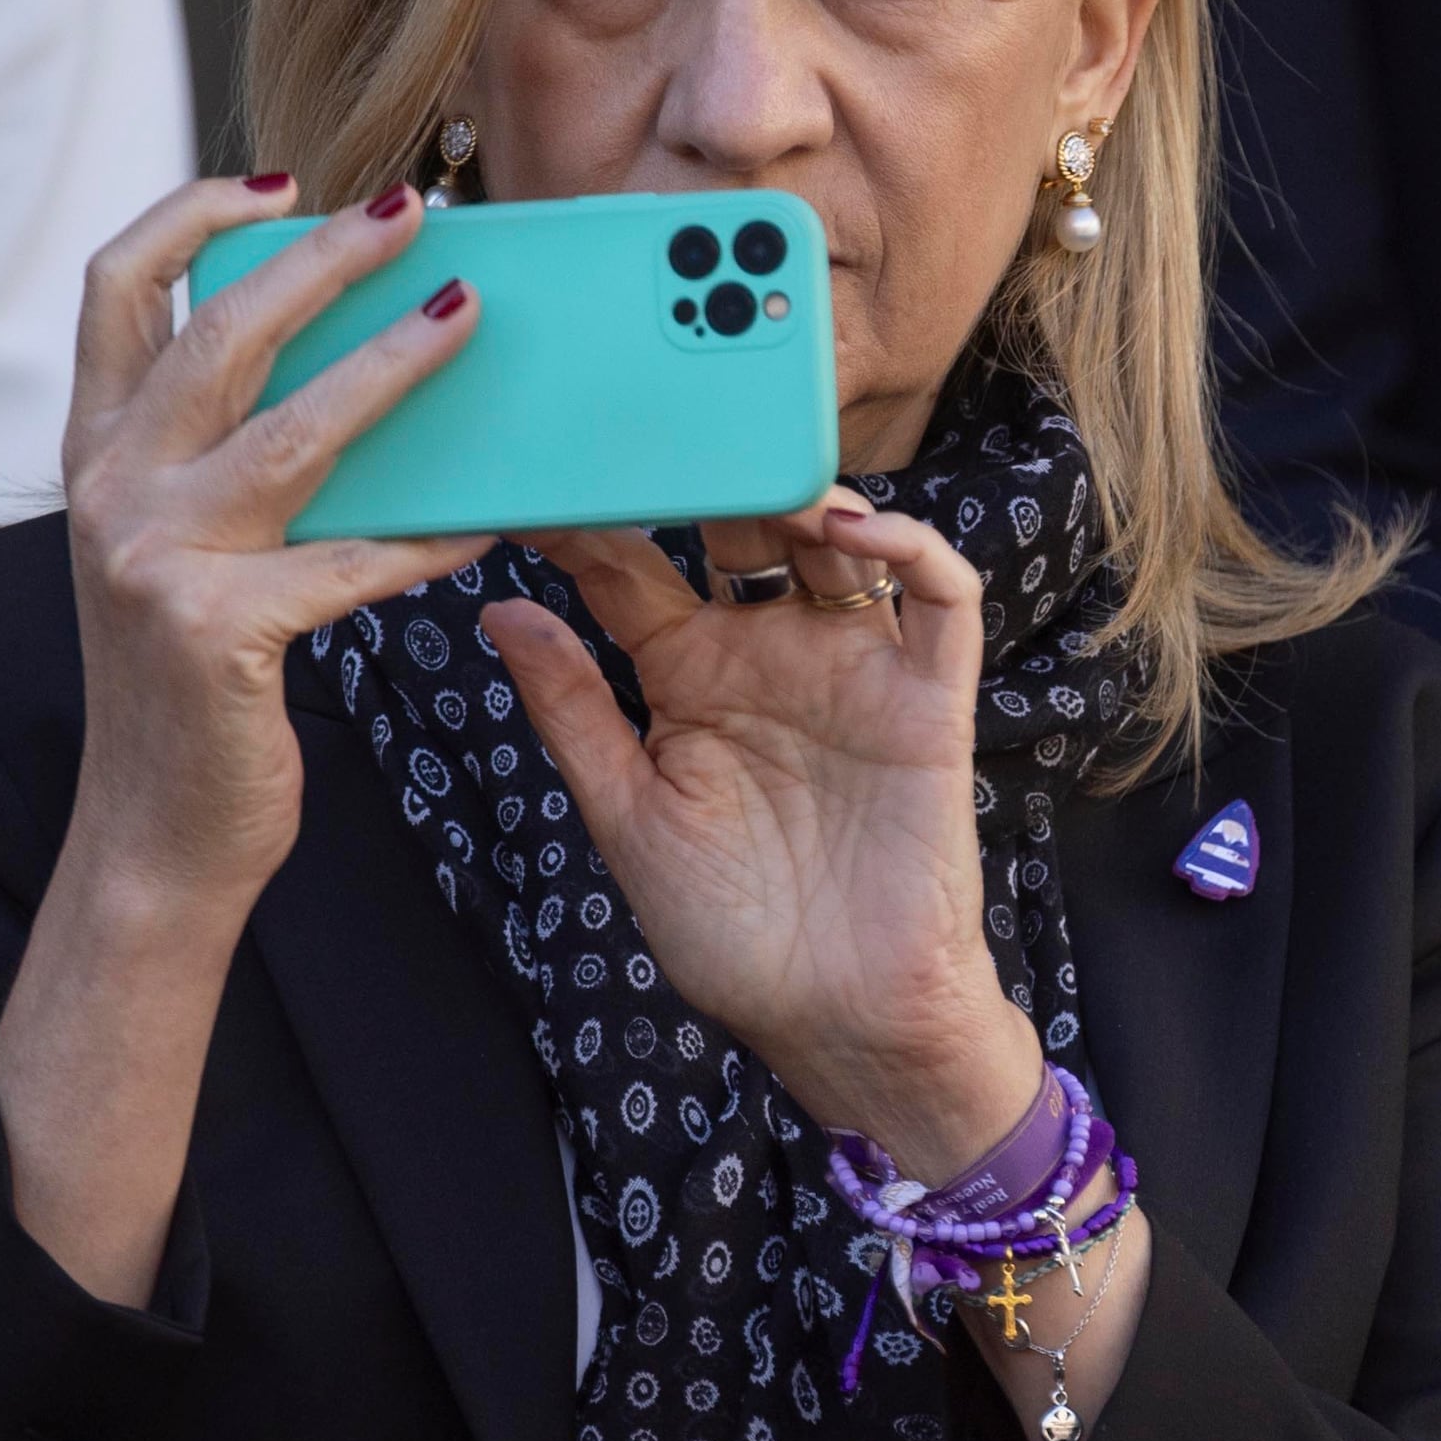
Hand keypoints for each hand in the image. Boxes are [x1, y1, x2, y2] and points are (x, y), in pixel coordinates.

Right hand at [0, 174, 493, 1303]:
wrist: (159, 837)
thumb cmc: (196, 683)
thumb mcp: (193, 550)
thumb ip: (236, 457)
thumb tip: (364, 358)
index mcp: (97, 454)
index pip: (117, 288)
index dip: (191, 215)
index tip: (278, 177)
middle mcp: (107, 491)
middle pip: (213, 332)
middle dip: (317, 259)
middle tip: (412, 210)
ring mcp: (152, 561)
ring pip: (287, 430)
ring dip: (388, 365)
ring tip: (467, 319)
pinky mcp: (216, 633)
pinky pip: (348, 561)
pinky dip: (427, 535)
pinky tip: (492, 518)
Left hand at [487, 494, 1036, 1178]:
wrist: (841, 1020)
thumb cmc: (732, 935)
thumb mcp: (627, 817)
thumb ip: (572, 711)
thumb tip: (500, 610)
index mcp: (686, 680)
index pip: (629, 571)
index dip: (588, 518)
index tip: (534, 463)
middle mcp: (769, 656)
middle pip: (735, 529)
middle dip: (699, 469)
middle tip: (653, 420)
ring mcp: (853, 669)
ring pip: (836, 541)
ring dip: (799, 488)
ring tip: (753, 457)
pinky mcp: (929, 698)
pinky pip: (939, 599)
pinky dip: (909, 546)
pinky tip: (852, 528)